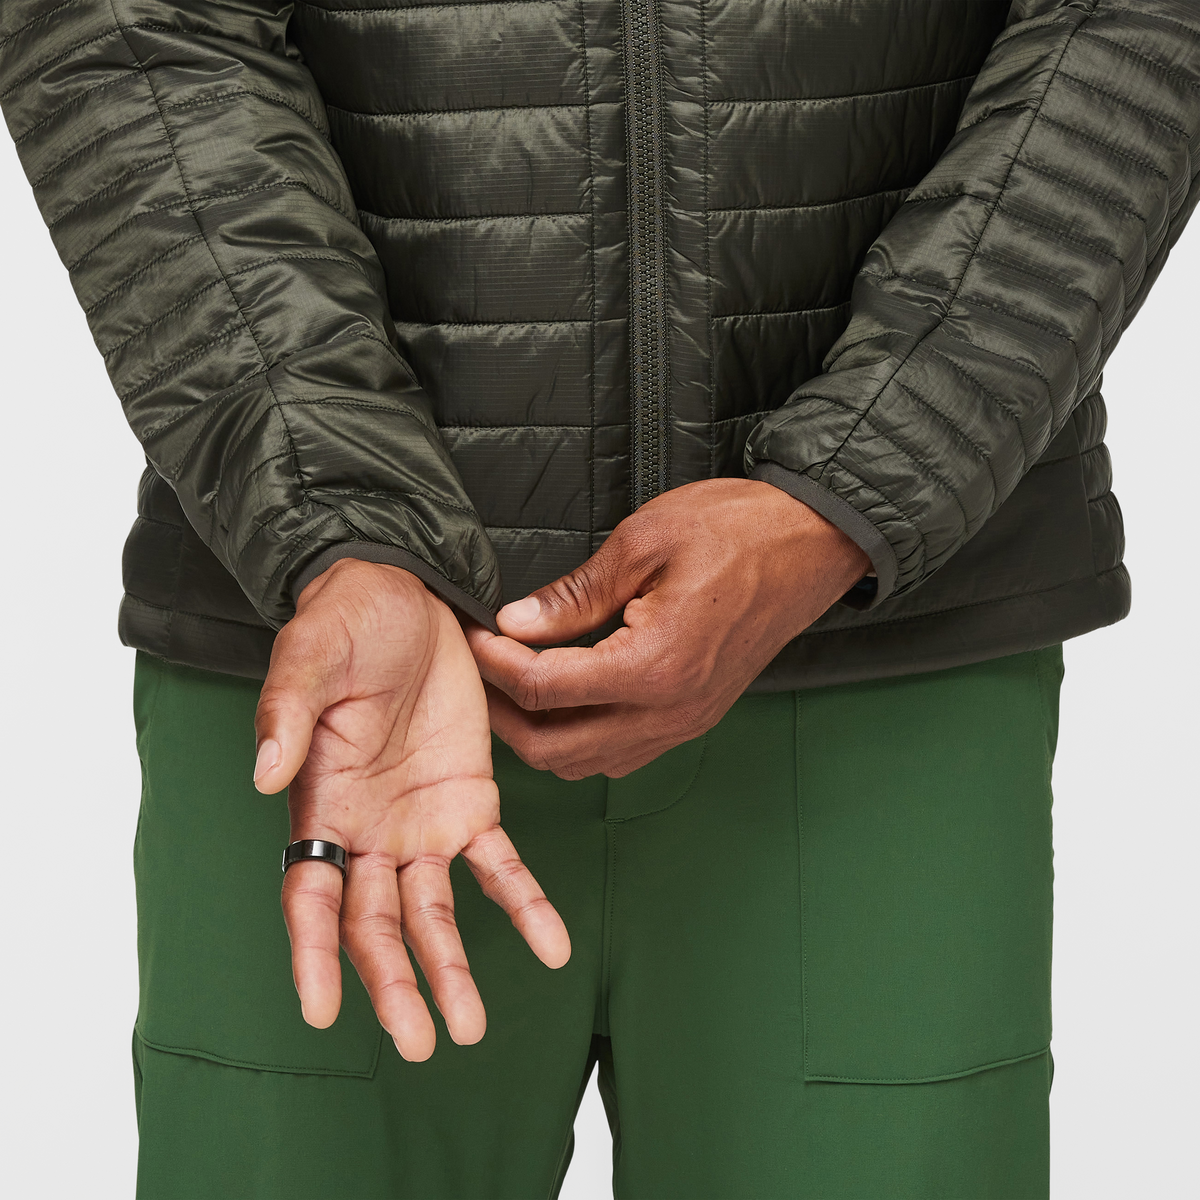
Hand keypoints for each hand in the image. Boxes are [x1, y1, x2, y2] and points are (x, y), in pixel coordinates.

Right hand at [253, 559, 570, 1060]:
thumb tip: (264, 778)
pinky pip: (500, 863)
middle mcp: (368, 829)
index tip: (323, 1009)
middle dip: (393, 981)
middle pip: (374, 921)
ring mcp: (421, 822)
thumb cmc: (347, 623)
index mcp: (320, 803)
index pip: (309, 891)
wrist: (408, 594)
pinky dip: (523, 903)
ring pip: (433, 911)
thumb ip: (285, 714)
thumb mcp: (310, 656)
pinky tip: (553, 945)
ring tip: (470, 1025)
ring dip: (452, 965)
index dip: (313, 951)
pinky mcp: (472, 801)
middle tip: (422, 1040)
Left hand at [467, 479, 869, 778]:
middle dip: (505, 715)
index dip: (494, 664)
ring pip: (587, 764)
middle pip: (555, 750)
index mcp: (653, 665)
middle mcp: (670, 711)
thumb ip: (575, 594)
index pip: (544, 688)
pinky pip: (621, 754)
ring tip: (518, 683)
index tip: (474, 634)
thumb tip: (516, 623)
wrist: (813, 543)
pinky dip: (581, 739)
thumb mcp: (645, 541)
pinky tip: (567, 696)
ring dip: (541, 734)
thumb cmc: (737, 530)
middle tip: (482, 669)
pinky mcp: (695, 719)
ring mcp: (686, 722)